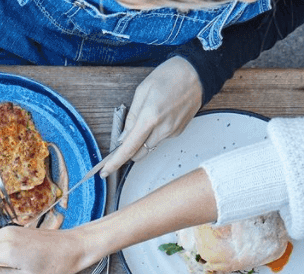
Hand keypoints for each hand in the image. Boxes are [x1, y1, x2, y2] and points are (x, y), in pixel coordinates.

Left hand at [101, 56, 203, 175]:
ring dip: (142, 141)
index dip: (115, 162)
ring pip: (149, 147)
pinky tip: (159, 116)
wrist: (199, 72)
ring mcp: (172, 132)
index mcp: (150, 117)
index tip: (105, 171)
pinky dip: (154, 134)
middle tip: (122, 141)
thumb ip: (131, 117)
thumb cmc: (170, 76)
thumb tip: (123, 138)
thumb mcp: (142, 90)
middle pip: (138, 154)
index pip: (128, 148)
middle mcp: (162, 129)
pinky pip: (160, 139)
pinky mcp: (178, 132)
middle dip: (128, 151)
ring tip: (146, 118)